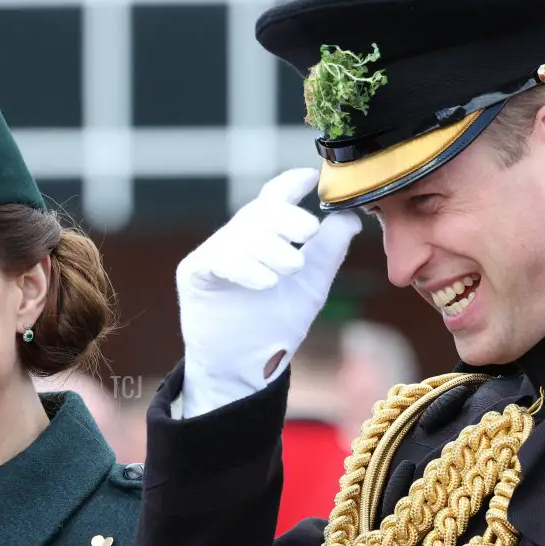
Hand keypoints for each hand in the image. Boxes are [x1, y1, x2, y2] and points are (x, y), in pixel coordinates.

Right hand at [176, 168, 361, 417]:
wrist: (243, 369)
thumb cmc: (273, 326)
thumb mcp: (311, 286)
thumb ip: (329, 252)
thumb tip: (349, 218)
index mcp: (265, 236)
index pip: (275, 198)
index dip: (290, 183)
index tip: (311, 176)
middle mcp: (238, 238)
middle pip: (260, 211)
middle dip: (287, 217)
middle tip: (309, 230)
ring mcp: (214, 253)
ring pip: (242, 234)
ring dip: (271, 248)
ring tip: (292, 267)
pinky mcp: (195, 273)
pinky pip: (219, 260)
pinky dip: (246, 268)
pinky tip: (266, 282)